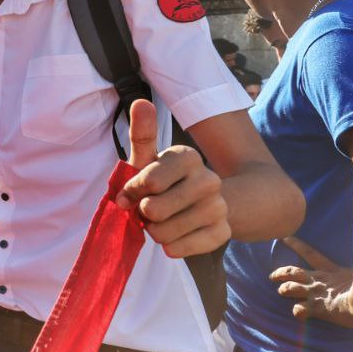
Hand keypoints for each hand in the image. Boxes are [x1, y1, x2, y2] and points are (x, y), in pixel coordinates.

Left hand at [116, 99, 229, 257]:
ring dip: (153, 231)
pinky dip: (169, 246)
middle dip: (142, 214)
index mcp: (188, 157)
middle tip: (148, 209)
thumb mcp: (147, 159)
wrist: (196, 206)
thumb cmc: (160, 181)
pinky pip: (180, 248)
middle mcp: (209, 179)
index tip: (130, 193)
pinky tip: (173, 237)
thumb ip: (142, 134)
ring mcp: (219, 207)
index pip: (149, 181)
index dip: (132, 191)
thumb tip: (141, 103)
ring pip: (164, 232)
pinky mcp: (223, 233)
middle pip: (154, 209)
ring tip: (160, 222)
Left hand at [271, 237, 352, 327]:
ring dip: (284, 289)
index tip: (283, 238)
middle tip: (272, 276)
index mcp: (331, 272)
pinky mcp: (317, 308)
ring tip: (281, 290)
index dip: (296, 245)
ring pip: (290, 288)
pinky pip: (299, 310)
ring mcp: (316, 294)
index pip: (310, 253)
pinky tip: (299, 314)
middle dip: (280, 272)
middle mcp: (319, 281)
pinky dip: (297, 312)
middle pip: (293, 271)